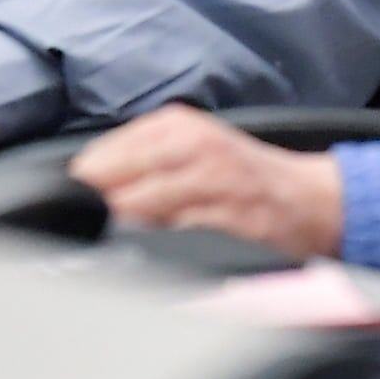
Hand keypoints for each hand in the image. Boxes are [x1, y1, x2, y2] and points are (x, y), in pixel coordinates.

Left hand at [70, 104, 347, 256]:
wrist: (312, 198)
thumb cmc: (242, 174)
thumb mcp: (191, 144)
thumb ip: (142, 155)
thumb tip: (83, 180)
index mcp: (176, 127)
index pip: (105, 153)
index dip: (81, 182)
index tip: (67, 201)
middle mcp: (195, 149)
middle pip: (118, 181)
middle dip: (96, 206)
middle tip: (81, 224)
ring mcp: (217, 185)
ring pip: (144, 208)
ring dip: (122, 227)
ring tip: (111, 238)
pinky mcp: (236, 222)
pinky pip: (183, 237)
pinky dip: (161, 246)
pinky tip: (153, 252)